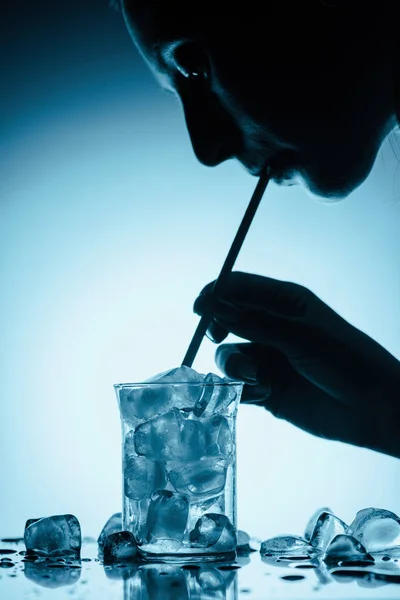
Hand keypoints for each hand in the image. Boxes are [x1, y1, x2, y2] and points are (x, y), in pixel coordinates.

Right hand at [194, 272, 399, 458]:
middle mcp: (272, 328)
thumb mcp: (299, 336)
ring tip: (255, 377)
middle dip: (217, 327)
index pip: (240, 287)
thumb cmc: (344, 360)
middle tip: (216, 335)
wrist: (371, 407)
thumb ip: (255, 322)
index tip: (200, 308)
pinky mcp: (265, 389)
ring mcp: (267, 359)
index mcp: (285, 303)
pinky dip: (242, 389)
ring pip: (228, 355)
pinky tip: (262, 394)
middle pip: (227, 318)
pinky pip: (237, 385)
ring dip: (234, 365)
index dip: (217, 293)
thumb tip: (214, 305)